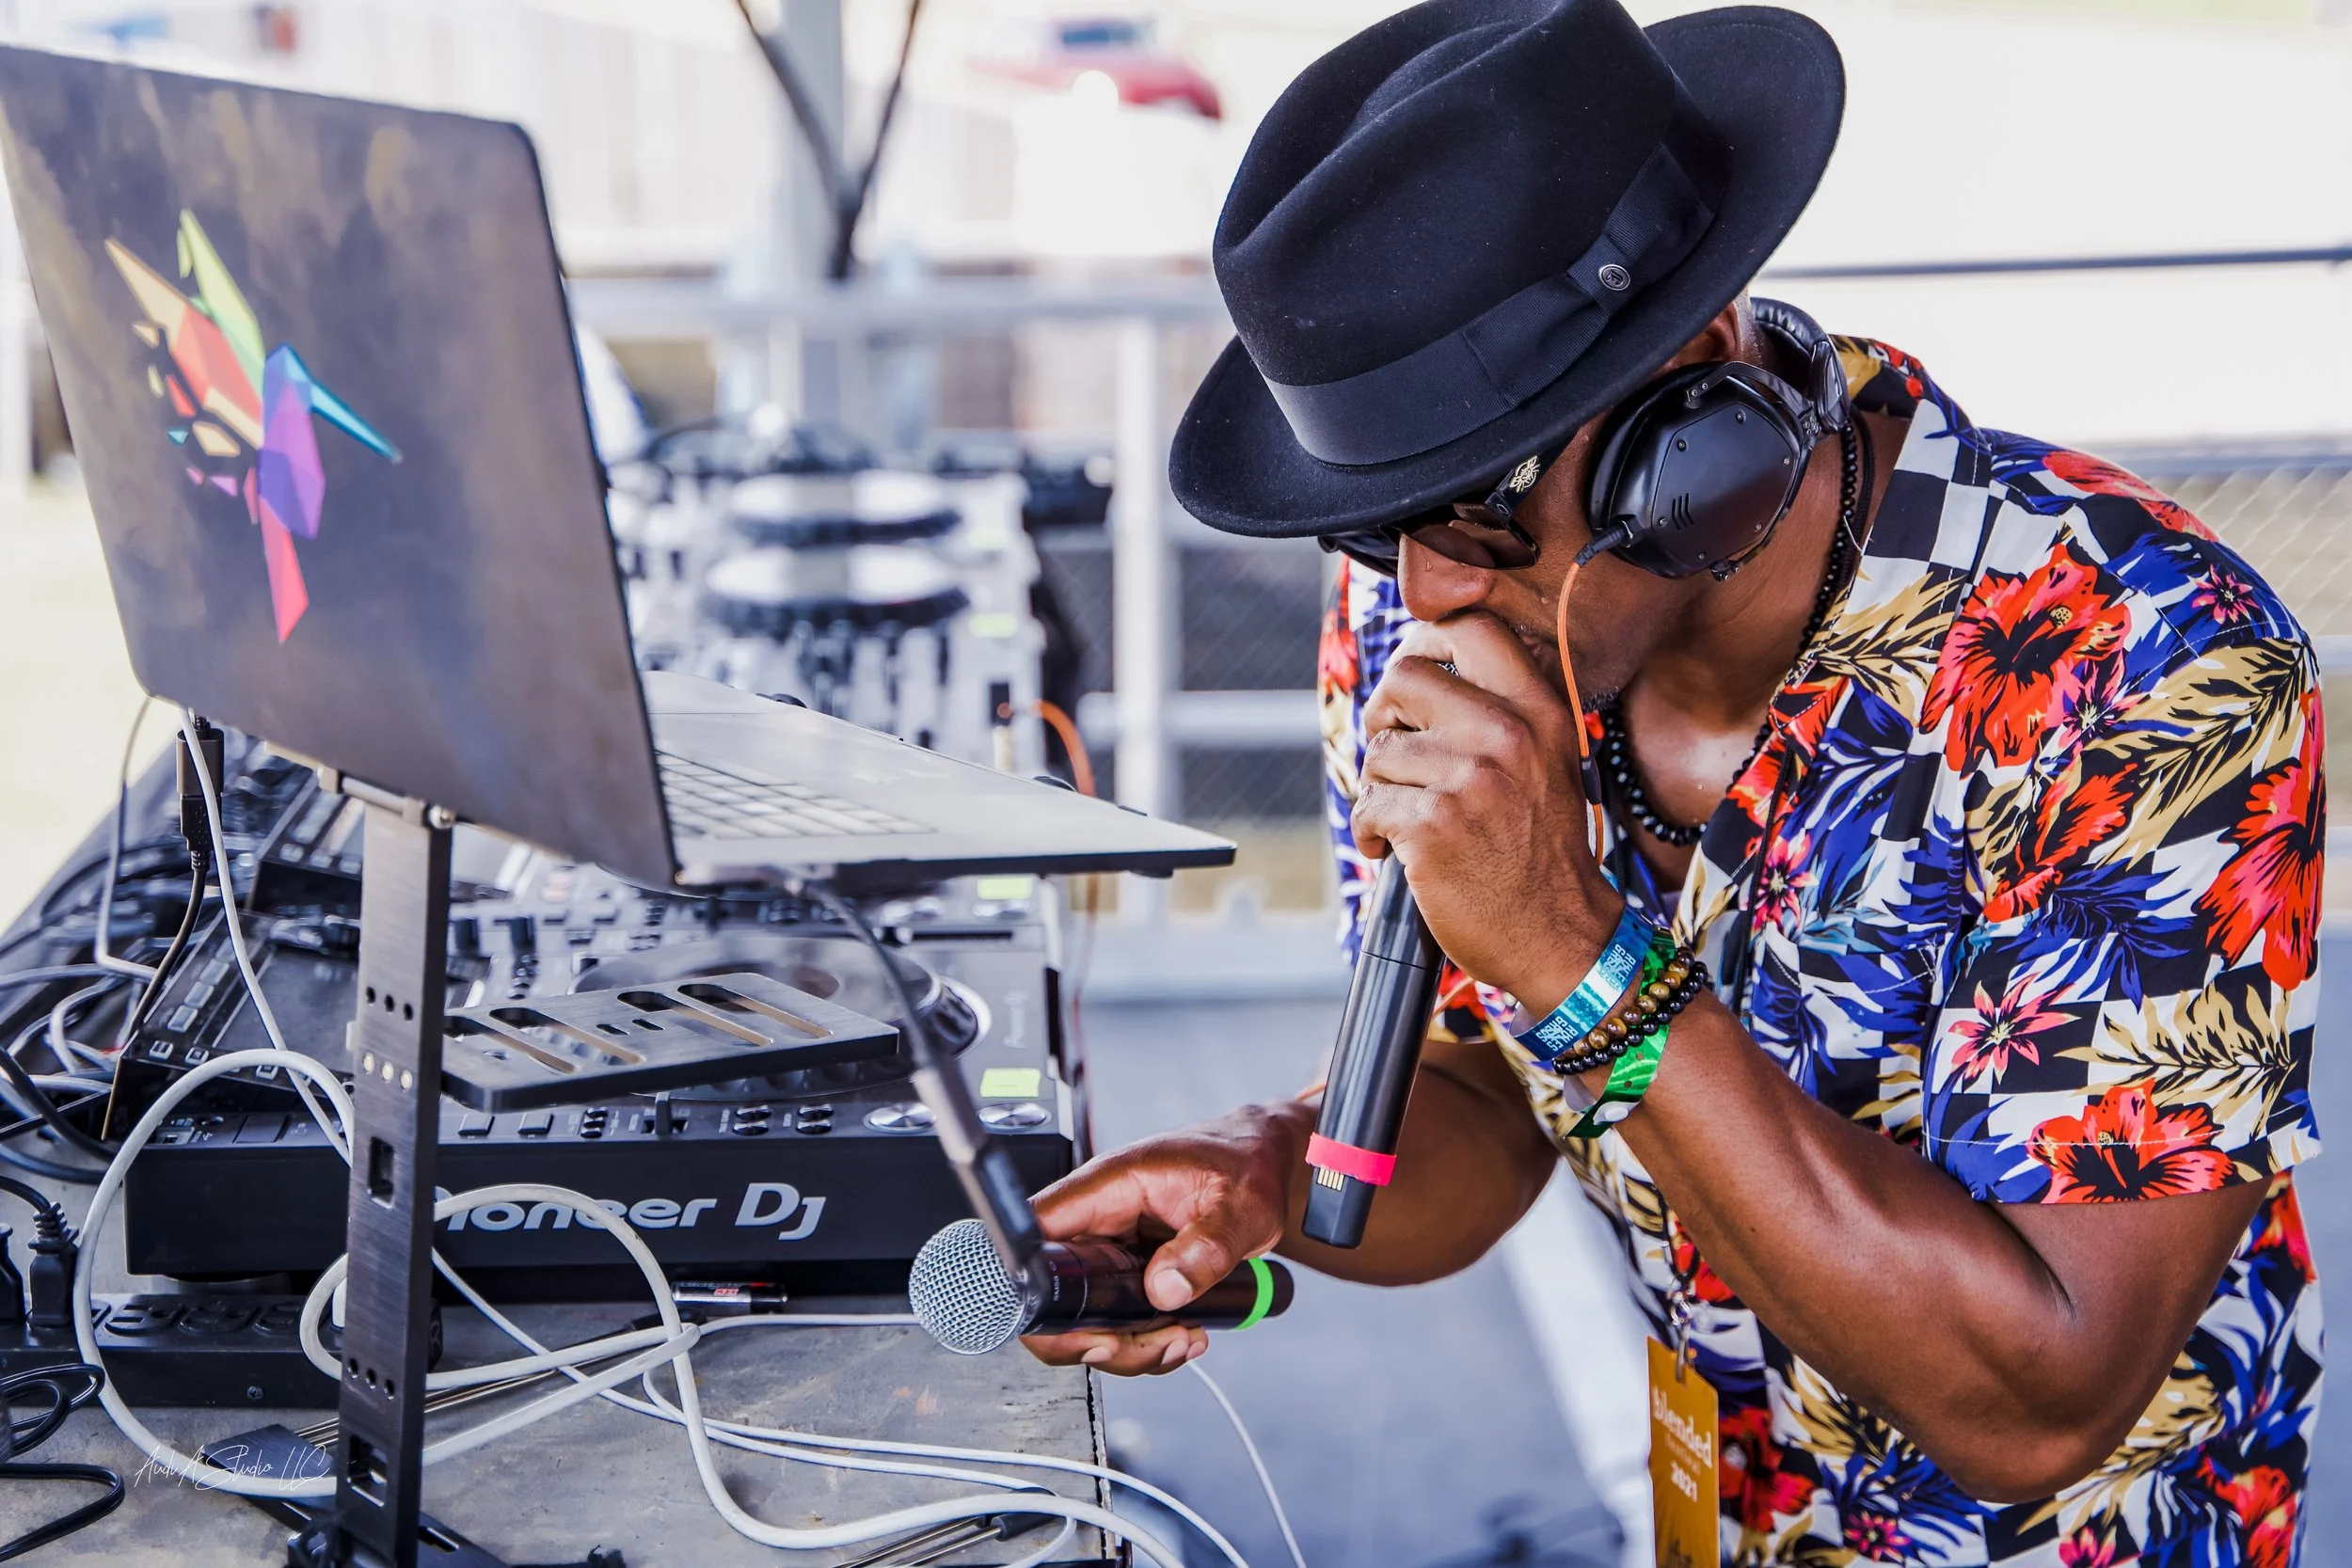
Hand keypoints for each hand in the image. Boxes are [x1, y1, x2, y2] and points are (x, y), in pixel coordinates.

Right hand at [1020, 1102, 1307, 1376]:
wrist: (1265, 1164)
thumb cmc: (1248, 1165)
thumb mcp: (1241, 1206)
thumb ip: (1205, 1247)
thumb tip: (1164, 1289)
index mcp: (1109, 1185)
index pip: (1037, 1231)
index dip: (1037, 1285)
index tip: (1081, 1326)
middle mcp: (1099, 1217)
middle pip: (1055, 1293)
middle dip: (1092, 1336)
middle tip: (1143, 1346)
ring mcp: (1111, 1246)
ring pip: (1085, 1316)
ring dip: (1126, 1346)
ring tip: (1179, 1340)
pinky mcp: (1127, 1270)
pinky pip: (1115, 1317)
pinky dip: (1144, 1340)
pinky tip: (1181, 1334)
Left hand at [1354, 611, 1618, 1010]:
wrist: (1559, 935)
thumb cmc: (1541, 852)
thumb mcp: (1546, 761)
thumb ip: (1500, 711)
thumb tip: (1419, 669)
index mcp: (1539, 709)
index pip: (1472, 626)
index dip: (1426, 640)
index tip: (1415, 683)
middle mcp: (1506, 734)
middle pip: (1404, 677)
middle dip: (1384, 715)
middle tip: (1393, 750)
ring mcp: (1468, 778)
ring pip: (1380, 751)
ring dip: (1381, 789)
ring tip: (1410, 819)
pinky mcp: (1431, 824)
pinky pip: (1369, 805)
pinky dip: (1372, 832)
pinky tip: (1395, 850)